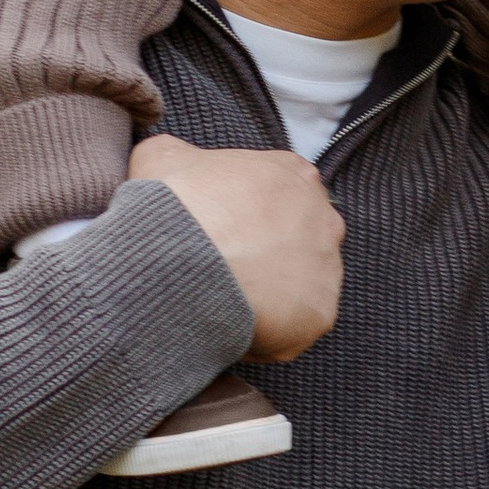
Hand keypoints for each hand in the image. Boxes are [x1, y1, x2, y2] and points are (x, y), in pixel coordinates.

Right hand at [128, 137, 343, 357]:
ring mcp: (326, 266)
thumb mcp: (162, 158)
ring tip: (225, 302)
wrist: (177, 262)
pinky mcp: (320, 312)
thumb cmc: (175, 207)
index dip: (249, 216)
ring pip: (300, 285)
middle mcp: (323, 216)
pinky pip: (296, 327)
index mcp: (292, 173)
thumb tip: (171, 161)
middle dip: (266, 255)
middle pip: (298, 239)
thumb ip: (178, 154)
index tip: (224, 232)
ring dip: (270, 296)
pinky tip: (234, 328)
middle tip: (224, 270)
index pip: (281, 194)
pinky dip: (269, 333)